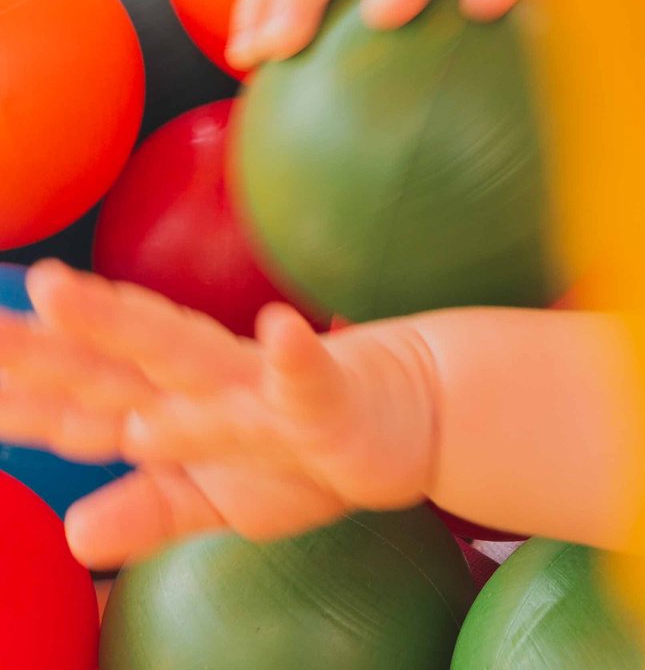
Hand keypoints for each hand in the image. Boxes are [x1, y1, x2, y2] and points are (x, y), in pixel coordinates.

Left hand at [0, 263, 438, 567]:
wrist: (416, 410)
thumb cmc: (315, 453)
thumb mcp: (226, 500)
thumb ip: (152, 509)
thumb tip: (72, 537)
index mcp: (178, 408)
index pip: (83, 404)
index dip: (22, 394)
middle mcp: (207, 384)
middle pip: (110, 362)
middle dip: (42, 344)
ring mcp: (262, 384)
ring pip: (182, 352)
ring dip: (123, 321)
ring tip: (63, 297)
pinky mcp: (328, 396)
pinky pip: (309, 376)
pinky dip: (297, 353)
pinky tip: (282, 328)